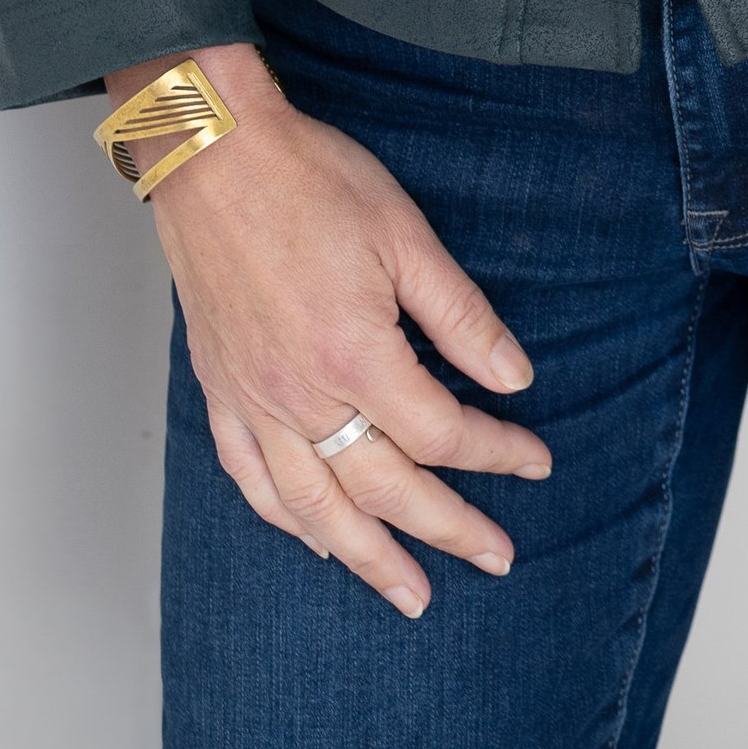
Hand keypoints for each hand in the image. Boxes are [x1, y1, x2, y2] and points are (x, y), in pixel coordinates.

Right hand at [105, 44, 549, 616]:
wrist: (213, 154)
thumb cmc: (309, 180)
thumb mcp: (405, 235)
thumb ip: (461, 316)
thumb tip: (514, 378)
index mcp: (356, 356)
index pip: (441, 433)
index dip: (495, 451)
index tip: (534, 458)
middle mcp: (302, 397)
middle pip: (387, 488)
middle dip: (449, 529)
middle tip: (496, 558)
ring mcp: (254, 401)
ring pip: (316, 508)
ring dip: (369, 558)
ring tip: (410, 594)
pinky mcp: (221, 391)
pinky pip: (251, 480)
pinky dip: (288, 521)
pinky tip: (316, 540)